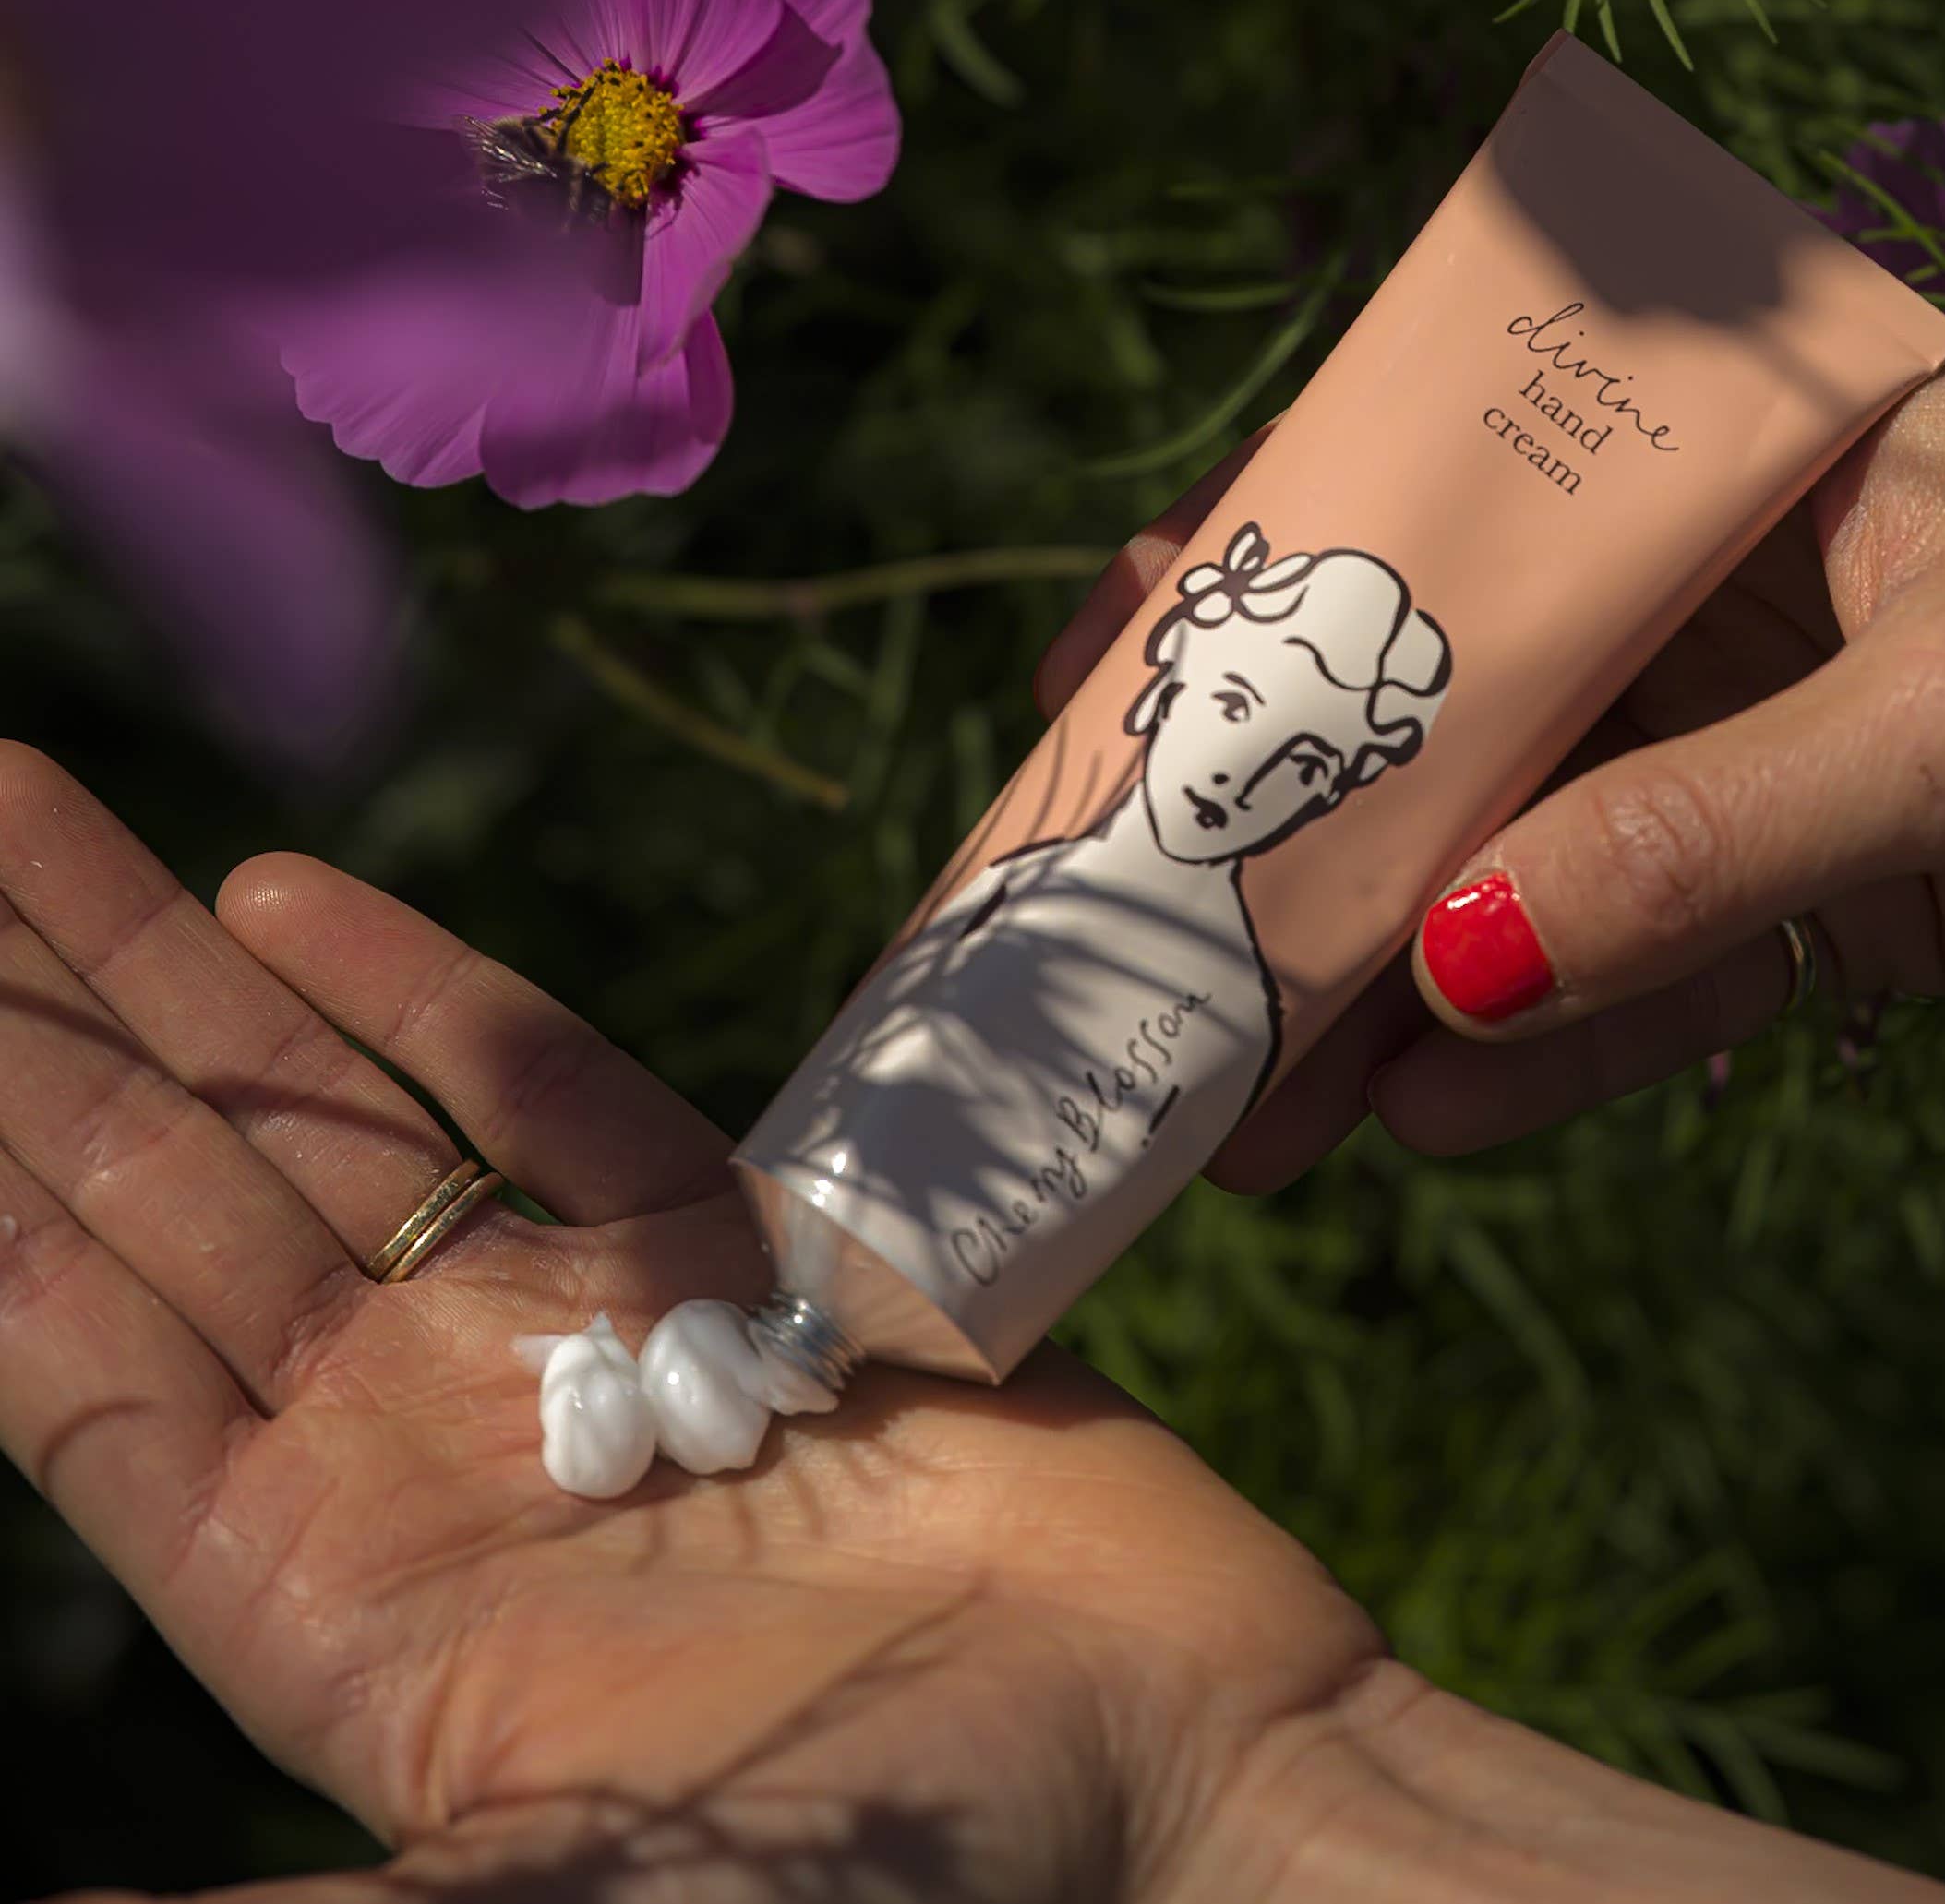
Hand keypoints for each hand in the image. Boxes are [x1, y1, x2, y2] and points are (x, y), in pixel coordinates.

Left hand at [0, 748, 1944, 1903]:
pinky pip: (556, 1102)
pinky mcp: (739, 1257)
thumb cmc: (889, 1879)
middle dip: (39, 1022)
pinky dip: (435, 1002)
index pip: (80, 1360)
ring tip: (37, 810)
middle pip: (173, 1195)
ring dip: (185, 972)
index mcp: (330, 1600)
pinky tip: (301, 906)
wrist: (1169, 1774)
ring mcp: (577, 1334)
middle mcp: (422, 1442)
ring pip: (332, 1115)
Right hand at [1043, 336, 1944, 1180]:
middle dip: (1313, 840)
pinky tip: (1432, 1117)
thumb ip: (1709, 831)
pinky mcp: (1849, 884)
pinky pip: (1663, 964)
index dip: (1272, 601)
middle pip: (1469, 711)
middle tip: (1144, 972)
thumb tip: (1448, 962)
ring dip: (1409, 981)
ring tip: (1256, 1104)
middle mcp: (1736, 579)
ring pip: (1544, 858)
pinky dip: (1560, 1042)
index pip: (1453, 510)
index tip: (1106, 702)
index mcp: (1741, 444)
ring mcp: (1783, 738)